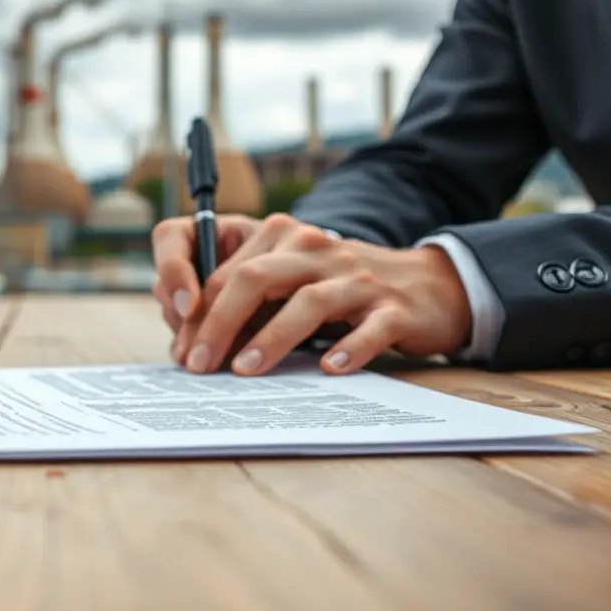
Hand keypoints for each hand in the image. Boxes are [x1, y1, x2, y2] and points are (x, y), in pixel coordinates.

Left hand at [151, 212, 472, 374]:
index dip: (198, 312)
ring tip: (244, 370)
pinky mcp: (394, 309)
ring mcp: (358, 280)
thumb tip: (193, 342)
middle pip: (256, 280)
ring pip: (308, 302)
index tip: (182, 350)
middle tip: (198, 365)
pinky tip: (329, 369)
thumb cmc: (341, 293)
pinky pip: (370, 329)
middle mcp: (318, 252)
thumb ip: (247, 304)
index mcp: (286, 240)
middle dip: (219, 324)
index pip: (228, 272)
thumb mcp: (290, 286)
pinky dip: (349, 349)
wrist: (428, 288)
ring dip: (271, 338)